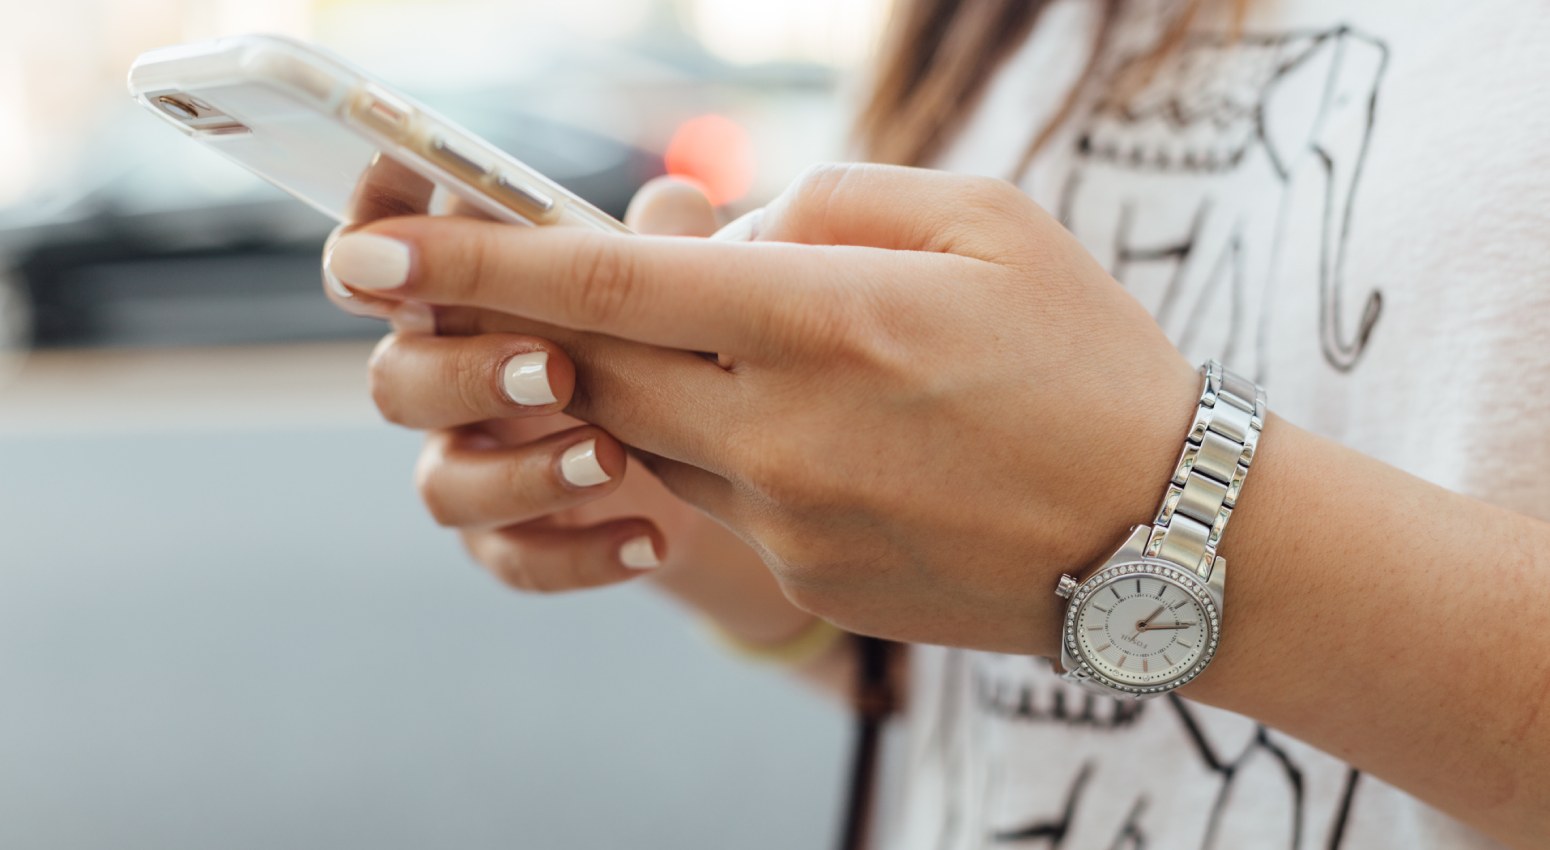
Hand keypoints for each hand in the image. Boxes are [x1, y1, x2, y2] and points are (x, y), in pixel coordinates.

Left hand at [326, 163, 1201, 655]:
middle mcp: (785, 429)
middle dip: (536, 322)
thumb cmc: (1087, 356)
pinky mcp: (803, 574)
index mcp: (828, 319)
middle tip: (519, 287)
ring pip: (647, 433)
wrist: (1166, 537)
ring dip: (651, 378)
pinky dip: (725, 441)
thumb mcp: (984, 220)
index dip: (475, 262)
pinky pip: (716, 493)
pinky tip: (824, 428)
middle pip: (594, 367)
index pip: (607, 283)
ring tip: (752, 346)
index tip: (372, 252)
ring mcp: (788, 519)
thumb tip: (716, 230)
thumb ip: (827, 202)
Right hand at [331, 177, 791, 613]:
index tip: (390, 242)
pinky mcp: (508, 540)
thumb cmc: (664, 340)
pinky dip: (580, 553)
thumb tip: (675, 202)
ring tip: (613, 460)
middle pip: (396, 379)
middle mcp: (447, 379)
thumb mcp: (674, 286)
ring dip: (522, 473)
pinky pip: (513, 560)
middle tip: (555, 370)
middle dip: (466, 374)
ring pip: (442, 485)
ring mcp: (472, 465)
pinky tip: (650, 539)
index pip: (385, 261)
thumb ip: (663, 243)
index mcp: (466, 297)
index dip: (369, 244)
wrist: (712, 465)